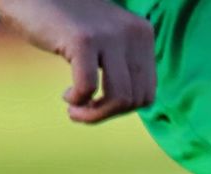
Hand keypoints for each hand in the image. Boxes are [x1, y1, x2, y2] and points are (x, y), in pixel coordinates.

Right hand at [0, 0, 155, 123]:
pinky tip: (67, 97)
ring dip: (95, 115)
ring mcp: (109, 35)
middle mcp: (133, 33)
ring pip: (120, 98)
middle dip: (109, 114)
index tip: (98, 105)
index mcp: (143, 33)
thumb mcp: (104, 38)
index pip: (148, 92)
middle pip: (136, 99)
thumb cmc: (62, 21)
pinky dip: (78, 101)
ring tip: (75, 110)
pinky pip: (89, 88)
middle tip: (83, 111)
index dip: (123, 109)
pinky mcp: (83, 39)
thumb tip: (131, 104)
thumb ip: (122, 62)